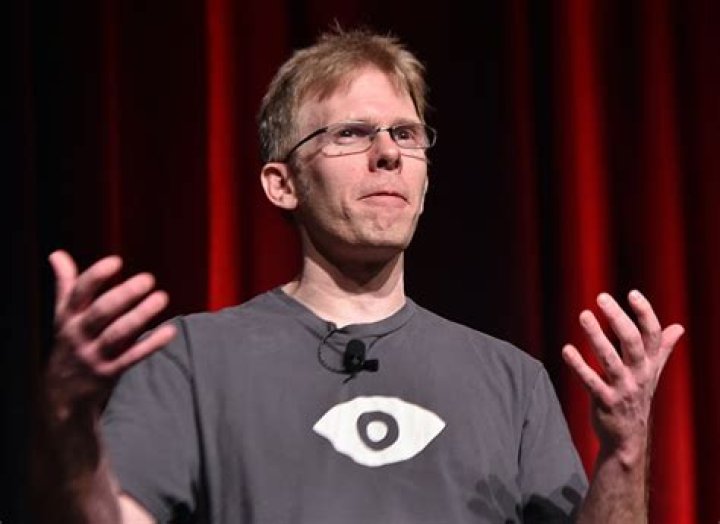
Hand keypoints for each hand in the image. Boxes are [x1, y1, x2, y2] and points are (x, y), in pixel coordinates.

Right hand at [47, 250, 175, 420]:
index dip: (95, 276)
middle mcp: (78, 334)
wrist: (60, 394)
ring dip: (140, 315)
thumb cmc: (69, 343)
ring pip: (117, 334)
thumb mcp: (63, 316)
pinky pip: (132, 357)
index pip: (79, 293)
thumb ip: (66, 285)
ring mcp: (93, 355)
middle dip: (124, 295)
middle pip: (101, 311)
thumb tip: (57, 254)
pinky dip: (151, 344)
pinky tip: (170, 331)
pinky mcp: (108, 373)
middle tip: (148, 279)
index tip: (116, 261)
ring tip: (162, 297)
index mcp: (68, 317)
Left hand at [561, 290, 683, 461]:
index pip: (651, 334)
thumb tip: (678, 328)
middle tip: (601, 297)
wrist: (627, 437)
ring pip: (610, 359)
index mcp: (649, 363)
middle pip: (631, 342)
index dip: (644, 313)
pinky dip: (579, 366)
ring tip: (583, 315)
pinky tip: (566, 349)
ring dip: (596, 336)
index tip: (632, 293)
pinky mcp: (605, 402)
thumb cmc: (637, 397)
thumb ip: (662, 348)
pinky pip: (591, 381)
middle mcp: (639, 374)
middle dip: (617, 318)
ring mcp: (623, 389)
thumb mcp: (652, 372)